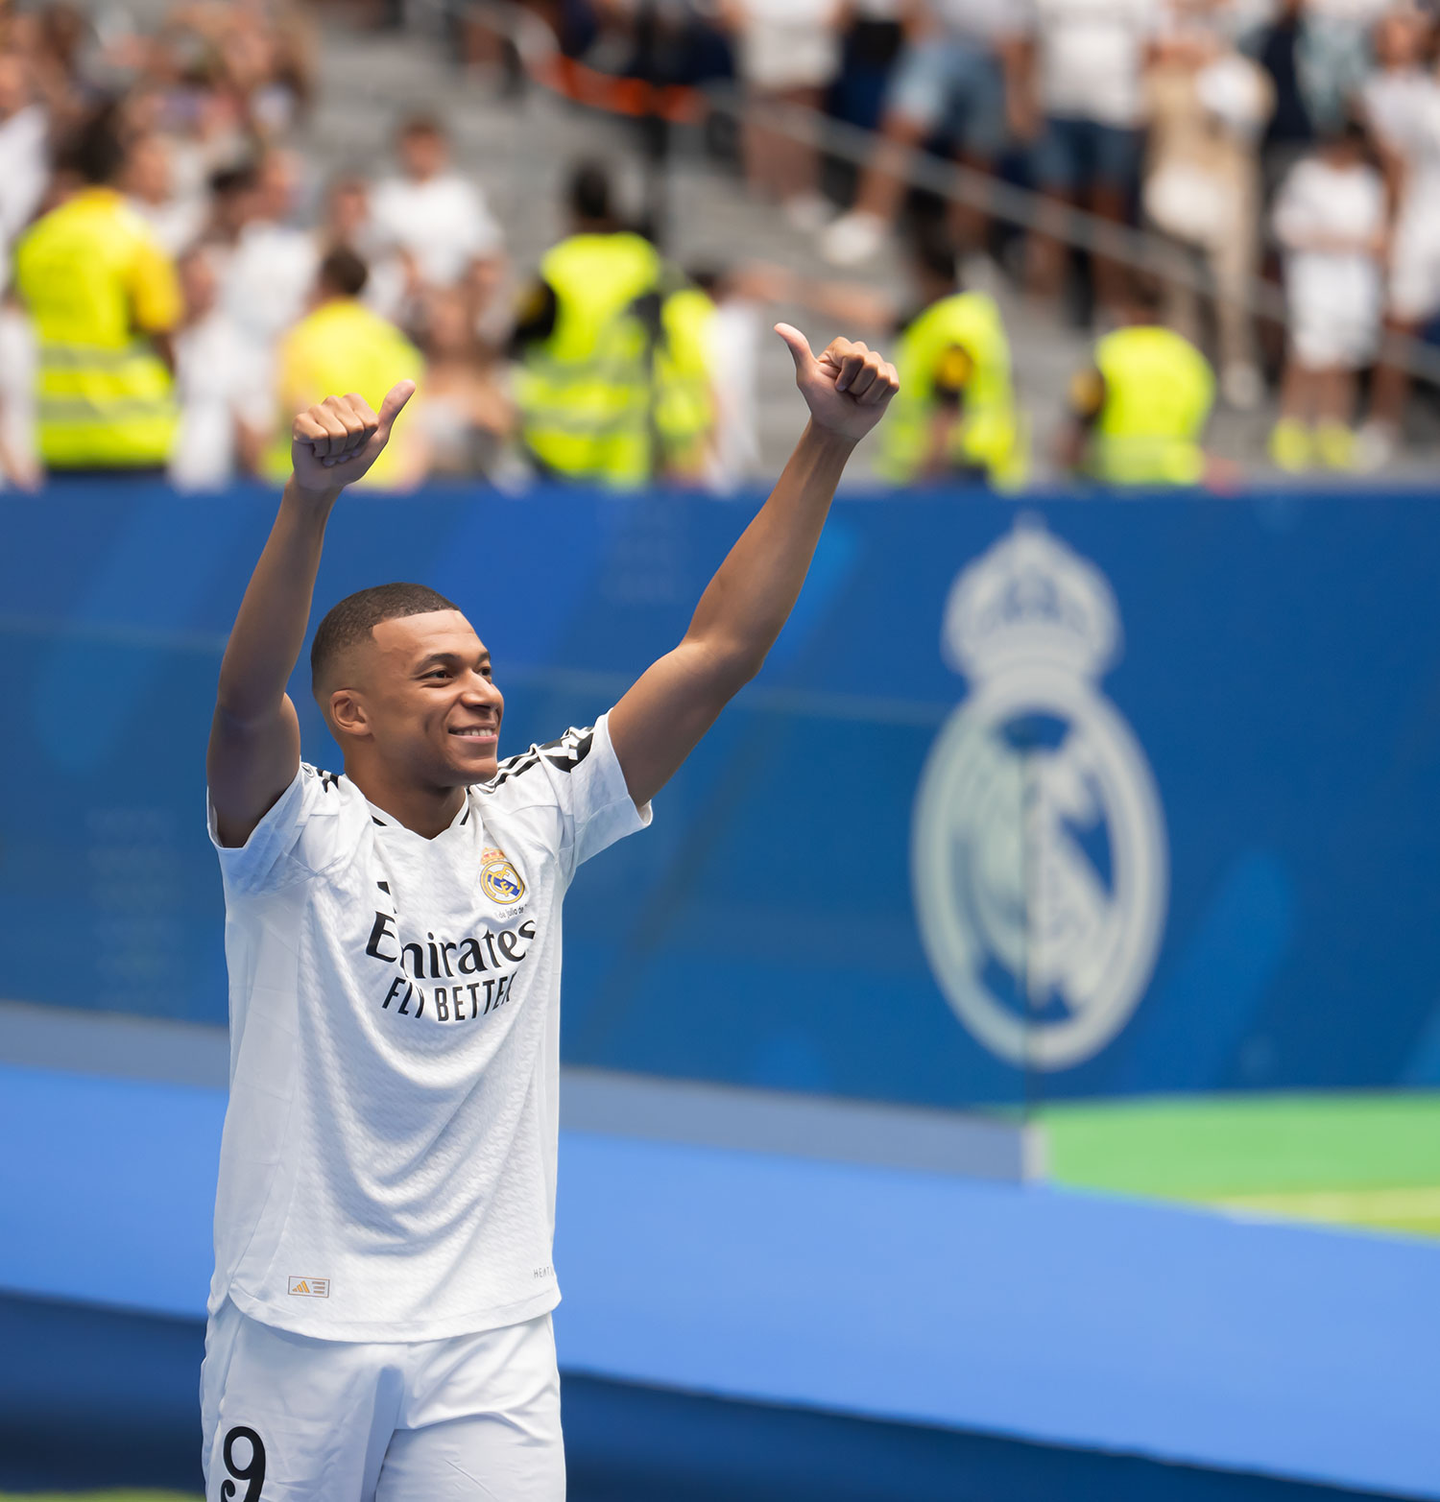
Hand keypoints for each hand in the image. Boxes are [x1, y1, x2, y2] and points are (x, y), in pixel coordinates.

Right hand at [290, 382, 415, 496]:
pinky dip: (322, 452)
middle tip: (341, 451)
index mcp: (352, 401)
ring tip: (329, 452)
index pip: (370, 422)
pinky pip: (321, 436)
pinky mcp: (300, 422)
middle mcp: (333, 401)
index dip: (366, 440)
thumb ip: (391, 410)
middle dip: (352, 447)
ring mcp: (315, 410)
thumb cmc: (352, 460)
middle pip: (356, 427)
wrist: (326, 481)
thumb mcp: (377, 437)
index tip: (357, 445)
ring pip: (339, 433)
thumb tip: (411, 382)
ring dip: (337, 452)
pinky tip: (316, 452)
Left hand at [775, 325, 898, 442]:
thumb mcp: (807, 378)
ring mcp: (876, 364)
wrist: (837, 428)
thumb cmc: (821, 403)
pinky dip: (880, 397)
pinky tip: (869, 400)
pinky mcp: (889, 377)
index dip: (846, 377)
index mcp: (841, 347)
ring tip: (857, 397)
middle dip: (857, 386)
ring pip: (883, 375)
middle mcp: (859, 351)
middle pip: (871, 364)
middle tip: (847, 393)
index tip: (835, 386)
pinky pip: (893, 383)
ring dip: (867, 394)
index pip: (855, 356)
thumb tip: (778, 326)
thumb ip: (798, 350)